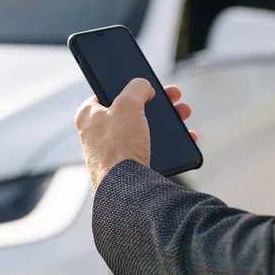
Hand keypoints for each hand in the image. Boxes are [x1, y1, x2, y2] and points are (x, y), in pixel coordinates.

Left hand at [75, 78, 196, 189]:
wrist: (127, 190)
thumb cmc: (120, 146)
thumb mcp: (128, 104)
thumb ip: (136, 87)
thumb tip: (143, 86)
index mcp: (88, 116)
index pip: (106, 92)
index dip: (128, 86)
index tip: (146, 84)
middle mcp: (96, 135)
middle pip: (130, 111)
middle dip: (155, 102)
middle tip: (174, 96)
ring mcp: (112, 153)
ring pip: (143, 130)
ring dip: (166, 121)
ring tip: (184, 113)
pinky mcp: (127, 169)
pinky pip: (150, 150)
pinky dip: (168, 143)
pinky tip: (186, 137)